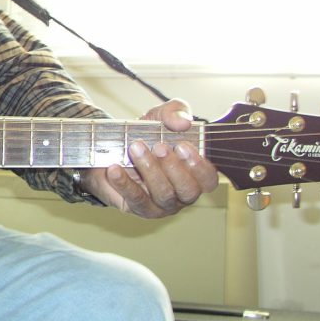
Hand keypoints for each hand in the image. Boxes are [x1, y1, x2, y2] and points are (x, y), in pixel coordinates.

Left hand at [79, 99, 218, 217]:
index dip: (199, 166)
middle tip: (158, 146)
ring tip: (135, 148)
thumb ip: (175, 112)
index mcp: (195, 174)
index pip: (209, 179)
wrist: (110, 149)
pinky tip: (114, 168)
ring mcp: (162, 205)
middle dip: (174, 167)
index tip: (183, 146)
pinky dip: (124, 183)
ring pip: (163, 194)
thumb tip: (184, 122)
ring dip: (150, 170)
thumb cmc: (145, 135)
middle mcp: (182, 194)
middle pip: (188, 190)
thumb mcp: (160, 117)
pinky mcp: (138, 208)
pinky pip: (135, 199)